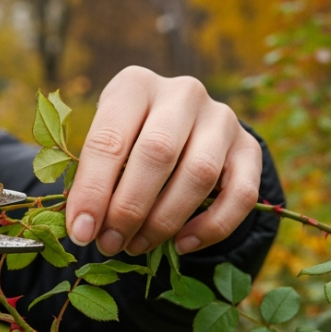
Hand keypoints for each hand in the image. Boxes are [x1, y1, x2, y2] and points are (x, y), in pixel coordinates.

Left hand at [65, 66, 261, 256]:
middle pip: (157, 153)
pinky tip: (182, 244)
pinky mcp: (249, 147)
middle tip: (110, 243)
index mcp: (135, 85)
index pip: (109, 138)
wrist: (184, 128)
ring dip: (165, 220)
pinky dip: (212, 227)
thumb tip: (83, 229)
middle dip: (130, 208)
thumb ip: (94, 180)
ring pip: (199, 174)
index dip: (92, 190)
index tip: (81, 230)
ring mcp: (221, 118)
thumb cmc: (130, 139)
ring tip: (137, 245)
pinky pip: (241, 194)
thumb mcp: (107, 145)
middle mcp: (182, 93)